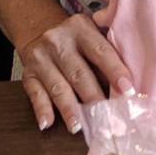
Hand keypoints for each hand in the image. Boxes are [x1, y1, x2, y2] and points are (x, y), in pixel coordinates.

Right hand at [18, 11, 132, 133]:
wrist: (38, 29)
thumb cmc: (77, 37)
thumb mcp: (92, 31)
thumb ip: (109, 48)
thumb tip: (128, 82)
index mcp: (81, 28)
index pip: (101, 51)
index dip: (115, 71)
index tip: (127, 90)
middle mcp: (58, 42)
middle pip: (79, 73)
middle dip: (94, 97)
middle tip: (107, 116)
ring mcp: (40, 58)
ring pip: (57, 87)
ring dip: (69, 108)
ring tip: (79, 126)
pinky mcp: (27, 74)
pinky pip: (35, 94)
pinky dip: (42, 109)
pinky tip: (47, 123)